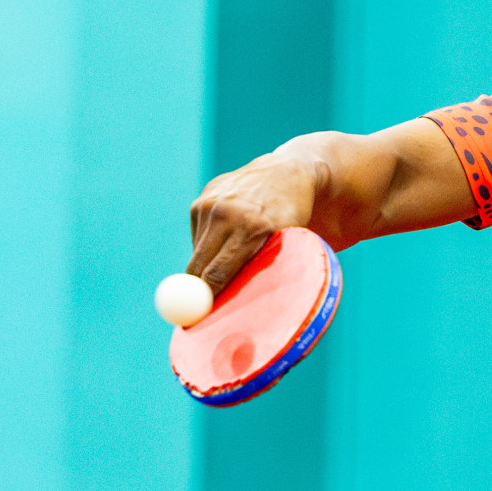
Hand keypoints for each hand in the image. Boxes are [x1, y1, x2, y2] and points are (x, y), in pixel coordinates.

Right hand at [188, 152, 321, 293]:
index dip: (206, 299)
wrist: (290, 172)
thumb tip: (233, 306)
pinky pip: (197, 233)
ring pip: (196, 251)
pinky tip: (230, 231)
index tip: (198, 318)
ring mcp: (212, 201)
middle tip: (196, 307)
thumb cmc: (295, 218)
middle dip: (197, 289)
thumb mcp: (290, 243)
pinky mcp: (203, 196)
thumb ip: (264, 270)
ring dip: (206, 262)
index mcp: (254, 227)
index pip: (217, 274)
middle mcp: (229, 212)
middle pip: (198, 266)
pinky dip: (209, 240)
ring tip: (230, 258)